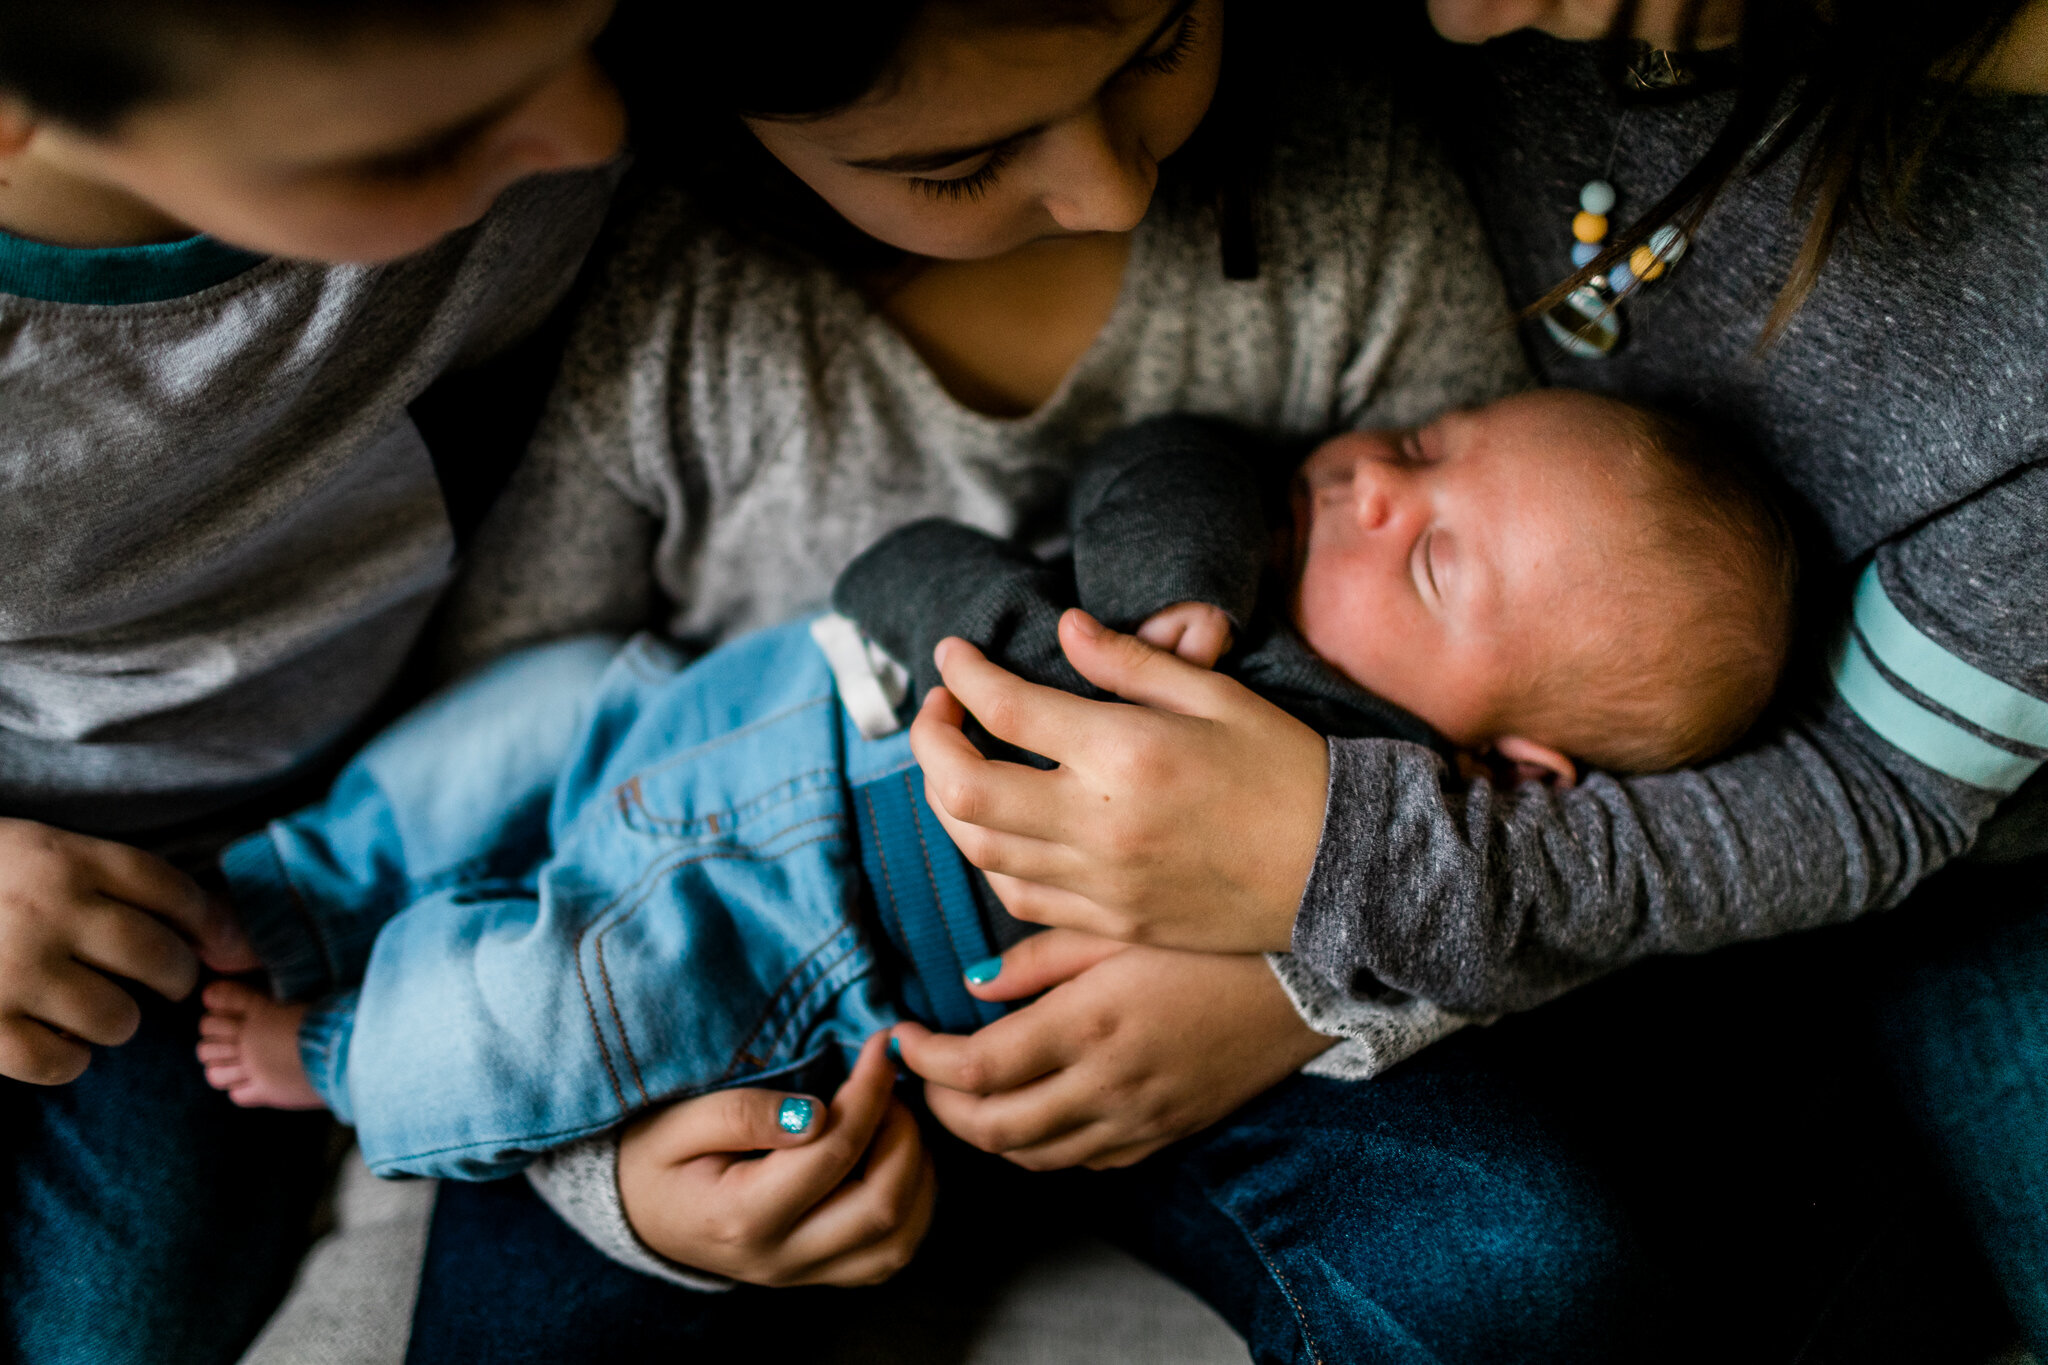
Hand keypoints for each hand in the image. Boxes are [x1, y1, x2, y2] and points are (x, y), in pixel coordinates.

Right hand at [0, 818, 248, 1084]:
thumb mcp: (46, 850)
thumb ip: (125, 884)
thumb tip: (227, 940)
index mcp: (67, 859)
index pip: (174, 893)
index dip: (210, 925)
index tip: (219, 944)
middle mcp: (47, 912)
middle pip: (160, 958)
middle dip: (177, 977)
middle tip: (164, 981)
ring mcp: (14, 970)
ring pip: (119, 1019)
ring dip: (121, 1021)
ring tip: (96, 1005)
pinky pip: (61, 1063)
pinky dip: (70, 1059)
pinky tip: (57, 1038)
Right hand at [618, 1033, 937, 1287]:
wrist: (635, 1212)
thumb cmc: (654, 1156)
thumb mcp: (678, 1122)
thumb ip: (742, 1115)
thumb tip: (819, 1113)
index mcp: (741, 1217)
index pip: (832, 1153)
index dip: (869, 1093)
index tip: (880, 1047)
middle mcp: (780, 1258)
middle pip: (881, 1207)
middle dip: (904, 1134)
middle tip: (890, 1086)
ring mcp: (803, 1275)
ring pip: (897, 1241)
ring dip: (916, 1174)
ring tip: (896, 1121)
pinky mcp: (819, 1276)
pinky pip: (888, 1255)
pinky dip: (912, 1205)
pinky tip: (897, 1159)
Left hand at [891, 930, 1330, 1169]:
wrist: (1304, 981)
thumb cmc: (1209, 938)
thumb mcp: (1118, 926)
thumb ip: (1039, 958)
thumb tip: (972, 985)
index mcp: (1089, 1023)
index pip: (974, 1068)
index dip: (923, 1061)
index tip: (901, 1037)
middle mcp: (1108, 1085)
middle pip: (993, 1129)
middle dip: (942, 1106)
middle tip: (924, 1072)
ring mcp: (1139, 1120)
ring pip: (1034, 1156)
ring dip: (986, 1133)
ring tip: (967, 1092)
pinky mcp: (1164, 1133)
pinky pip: (1084, 1162)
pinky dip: (1044, 1147)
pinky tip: (1036, 1108)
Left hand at [908, 610, 1326, 953]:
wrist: (1347, 871)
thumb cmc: (1289, 770)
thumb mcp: (1218, 696)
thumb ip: (1131, 662)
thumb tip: (1066, 629)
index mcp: (1126, 752)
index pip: (1004, 707)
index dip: (961, 674)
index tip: (952, 654)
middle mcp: (1099, 822)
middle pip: (962, 786)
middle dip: (929, 740)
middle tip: (940, 709)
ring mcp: (1101, 881)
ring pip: (978, 848)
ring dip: (948, 800)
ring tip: (960, 761)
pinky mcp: (1113, 921)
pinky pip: (1018, 896)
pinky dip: (990, 857)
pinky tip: (1001, 826)